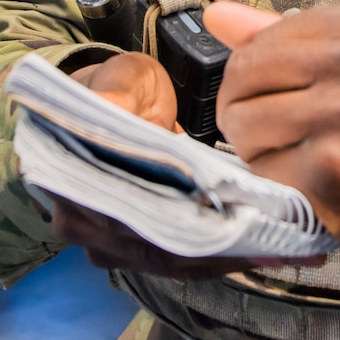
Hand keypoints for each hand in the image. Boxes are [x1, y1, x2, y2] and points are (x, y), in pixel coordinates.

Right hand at [55, 49, 264, 275]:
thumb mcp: (119, 77)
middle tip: (267, 244)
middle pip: (151, 250)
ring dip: (218, 258)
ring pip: (167, 262)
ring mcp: (106, 240)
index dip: (178, 226)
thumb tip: (112, 106)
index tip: (231, 225)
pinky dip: (213, 256)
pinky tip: (254, 249)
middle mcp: (81, 222)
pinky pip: (174, 260)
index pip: (124, 218)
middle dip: (211, 250)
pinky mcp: (134, 244)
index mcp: (68, 180)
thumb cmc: (114, 87)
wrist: (109, 98)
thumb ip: (115, 91)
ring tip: (270, 249)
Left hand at [208, 0, 339, 270]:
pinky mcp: (334, 170)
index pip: (260, 40)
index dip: (257, 77)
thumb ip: (287, 38)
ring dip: (257, 149)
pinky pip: (262, 170)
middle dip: (245, 109)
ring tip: (299, 156)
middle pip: (243, 76)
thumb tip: (218, 16)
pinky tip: (311, 183)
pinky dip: (275, 183)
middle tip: (283, 132)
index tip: (287, 97)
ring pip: (243, 123)